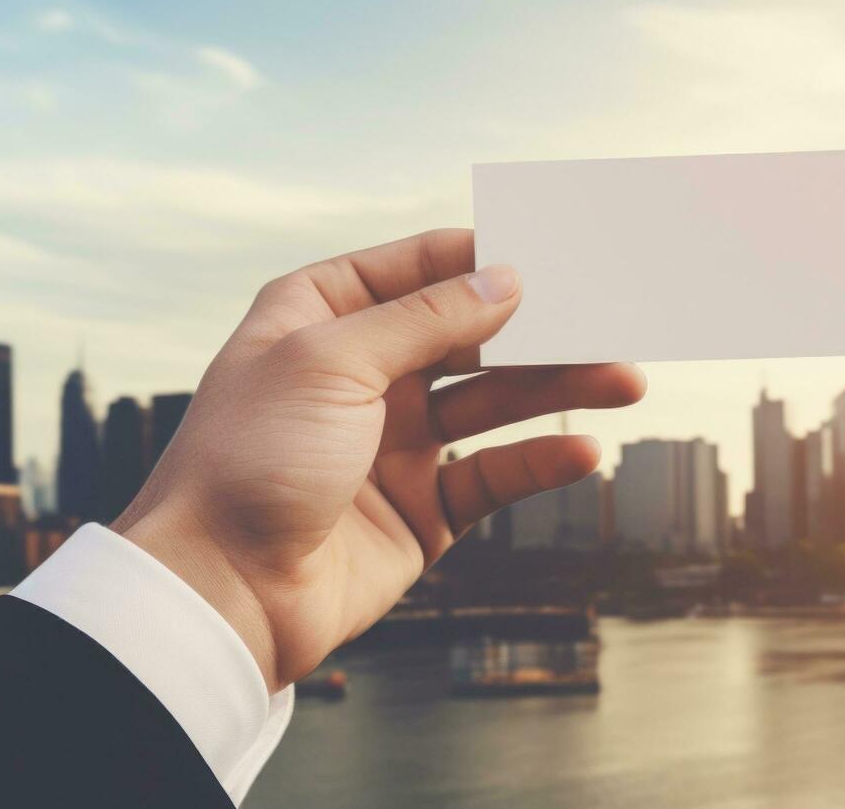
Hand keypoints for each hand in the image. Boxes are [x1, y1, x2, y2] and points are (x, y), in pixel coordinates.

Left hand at [110, 229, 644, 690]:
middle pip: (473, 332)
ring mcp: (394, 441)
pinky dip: (540, 461)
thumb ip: (429, 317)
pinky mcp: (420, 508)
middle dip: (544, 324)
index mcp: (321, 317)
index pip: (423, 266)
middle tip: (613, 316)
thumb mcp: (331, 361)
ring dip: (561, 387)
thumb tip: (508, 276)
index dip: (492, 254)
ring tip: (626, 379)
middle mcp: (362, 372)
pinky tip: (583, 452)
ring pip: (496, 399)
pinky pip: (494, 473)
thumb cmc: (247, 463)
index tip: (566, 248)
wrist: (218, 595)